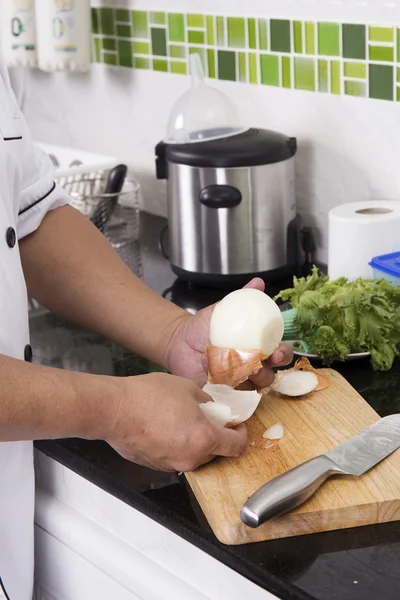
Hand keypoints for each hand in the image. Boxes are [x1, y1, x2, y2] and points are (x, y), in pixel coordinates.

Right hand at [105, 372, 246, 471]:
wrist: (114, 409)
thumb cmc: (148, 397)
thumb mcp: (188, 388)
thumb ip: (206, 401)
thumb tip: (210, 407)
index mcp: (204, 439)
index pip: (236, 446)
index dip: (240, 434)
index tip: (237, 426)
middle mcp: (191, 458)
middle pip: (215, 452)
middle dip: (215, 436)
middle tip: (206, 417)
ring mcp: (171, 464)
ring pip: (194, 455)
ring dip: (194, 441)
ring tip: (180, 420)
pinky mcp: (155, 466)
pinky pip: (174, 456)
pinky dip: (175, 445)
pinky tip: (164, 427)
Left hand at [166, 278, 292, 387]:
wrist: (178, 341)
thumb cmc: (203, 326)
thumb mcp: (223, 310)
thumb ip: (242, 298)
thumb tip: (258, 283)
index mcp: (258, 347)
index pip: (280, 354)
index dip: (283, 355)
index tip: (277, 353)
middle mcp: (251, 367)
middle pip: (269, 375)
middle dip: (269, 373)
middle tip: (259, 366)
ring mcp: (237, 382)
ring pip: (252, 388)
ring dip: (245, 379)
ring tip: (233, 369)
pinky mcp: (221, 393)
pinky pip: (229, 396)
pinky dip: (224, 386)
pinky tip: (213, 373)